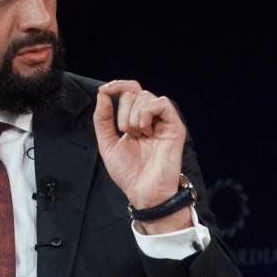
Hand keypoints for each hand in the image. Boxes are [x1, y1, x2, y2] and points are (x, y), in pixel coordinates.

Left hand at [92, 79, 192, 231]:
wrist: (143, 191)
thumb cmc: (129, 172)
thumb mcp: (107, 143)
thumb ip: (102, 118)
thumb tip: (102, 94)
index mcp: (136, 120)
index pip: (129, 90)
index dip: (117, 85)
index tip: (104, 91)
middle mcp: (150, 118)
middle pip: (134, 92)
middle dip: (123, 111)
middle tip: (127, 133)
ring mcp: (163, 121)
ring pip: (145, 96)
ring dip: (133, 115)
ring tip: (137, 135)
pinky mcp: (174, 126)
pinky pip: (161, 103)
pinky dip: (147, 112)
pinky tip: (145, 130)